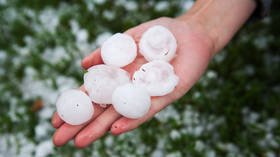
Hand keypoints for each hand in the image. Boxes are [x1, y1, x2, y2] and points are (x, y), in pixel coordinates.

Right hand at [51, 17, 213, 147]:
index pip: (92, 95)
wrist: (192, 32)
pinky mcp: (166, 96)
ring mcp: (146, 94)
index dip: (74, 107)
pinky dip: (131, 119)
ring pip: (120, 114)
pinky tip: (115, 130)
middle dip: (81, 124)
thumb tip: (83, 65)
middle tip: (58, 140)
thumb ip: (107, 51)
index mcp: (119, 76)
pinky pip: (147, 110)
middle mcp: (129, 88)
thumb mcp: (129, 38)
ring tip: (80, 142)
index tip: (56, 119)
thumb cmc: (161, 34)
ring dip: (101, 128)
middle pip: (102, 109)